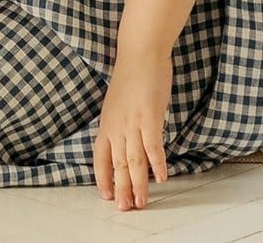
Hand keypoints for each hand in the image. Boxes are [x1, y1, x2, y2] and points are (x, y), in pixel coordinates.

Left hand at [93, 48, 171, 210]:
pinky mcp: (149, 117)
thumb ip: (120, 123)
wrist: (139, 52)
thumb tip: (127, 140)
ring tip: (140, 203)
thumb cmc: (131, 75)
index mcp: (107, 122)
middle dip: (121, 189)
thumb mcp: (118, 103)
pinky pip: (152, 146)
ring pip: (134, 161)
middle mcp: (116, 126)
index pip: (100, 157)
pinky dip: (158, 164)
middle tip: (124, 209)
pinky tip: (162, 178)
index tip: (105, 195)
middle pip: (118, 164)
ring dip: (138, 184)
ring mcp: (132, 122)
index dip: (103, 177)